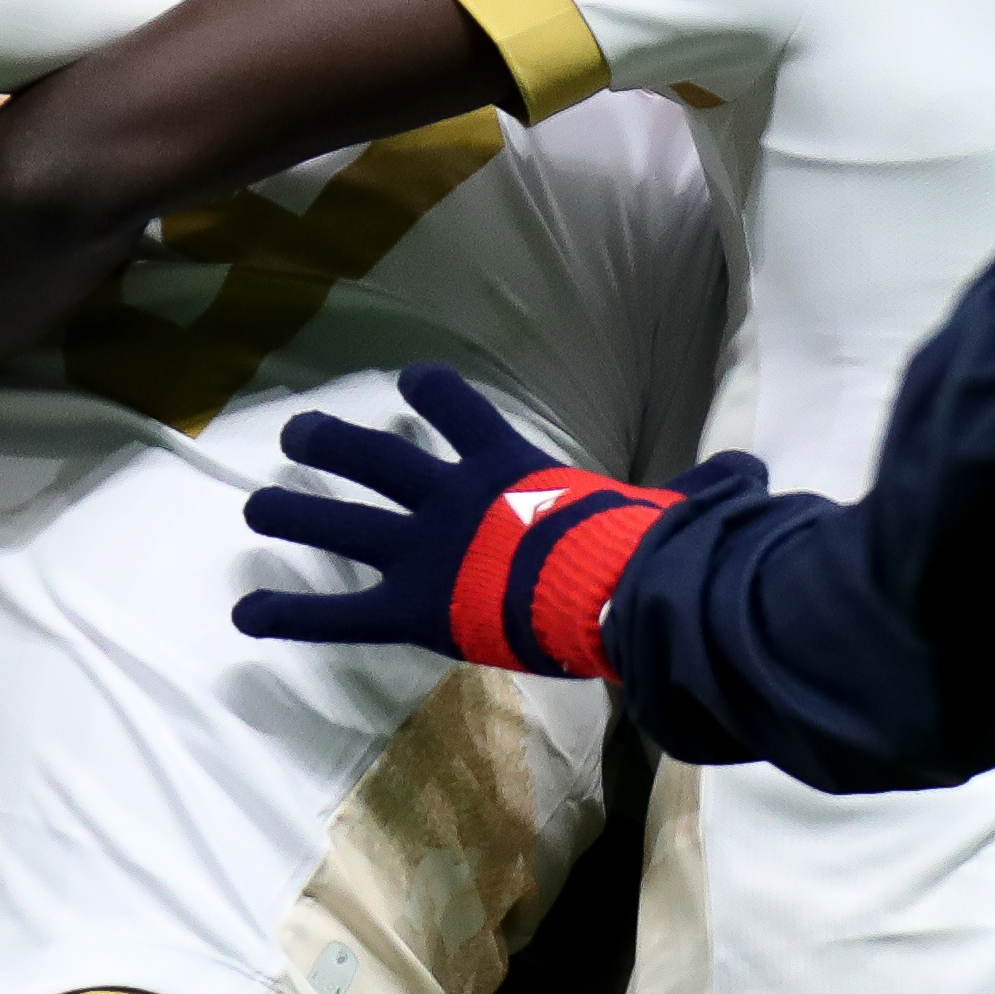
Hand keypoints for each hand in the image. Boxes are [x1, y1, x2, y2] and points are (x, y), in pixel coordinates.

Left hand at [235, 366, 687, 677]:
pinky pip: (338, 611)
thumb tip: (751, 476)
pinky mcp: (411, 606)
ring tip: (254, 505)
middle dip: (333, 445)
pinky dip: (289, 612)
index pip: (461, 412)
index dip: (432, 393)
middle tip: (295, 434)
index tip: (410, 381)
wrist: (607, 590)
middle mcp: (453, 498)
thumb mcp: (664, 508)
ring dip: (296, 512)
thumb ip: (695, 490)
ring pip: (343, 523)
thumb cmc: (639, 550)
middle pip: (378, 460)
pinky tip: (243, 613)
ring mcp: (425, 549)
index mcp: (509, 469)